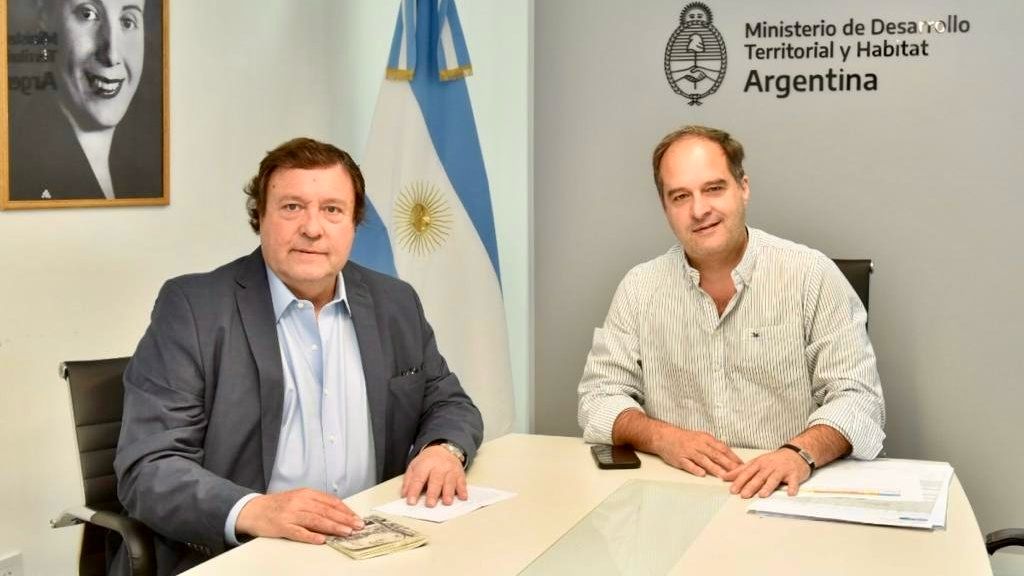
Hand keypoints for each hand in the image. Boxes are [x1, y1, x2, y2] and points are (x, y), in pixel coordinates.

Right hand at [235, 488, 363, 543]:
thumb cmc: (278, 505)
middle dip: (344, 519)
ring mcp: (291, 514)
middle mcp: (300, 502)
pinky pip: (299, 532)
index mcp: (306, 494)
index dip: (345, 510)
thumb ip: (316, 504)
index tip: (356, 518)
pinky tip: (322, 540)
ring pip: (316, 520)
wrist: (253, 509)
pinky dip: (311, 536)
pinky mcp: (282, 526)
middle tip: (357, 526)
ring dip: (333, 527)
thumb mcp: (299, 499)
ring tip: (346, 532)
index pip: (331, 502)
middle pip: (326, 511)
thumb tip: (338, 514)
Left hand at [401, 445, 467, 506]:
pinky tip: (463, 497)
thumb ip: (409, 481)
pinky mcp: (460, 474)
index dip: (414, 490)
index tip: (411, 501)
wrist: (444, 449)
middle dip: (433, 493)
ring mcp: (450, 470)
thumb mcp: (414, 466)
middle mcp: (439, 467)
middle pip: (435, 480)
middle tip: (430, 504)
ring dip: (448, 493)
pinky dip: (463, 490)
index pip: (418, 478)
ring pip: (449, 482)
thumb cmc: (428, 461)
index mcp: (425, 464)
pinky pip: (462, 482)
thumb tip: (404, 495)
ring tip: (447, 502)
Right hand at [653, 427, 742, 477]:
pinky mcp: (680, 459)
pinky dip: (695, 469)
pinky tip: (702, 474)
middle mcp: (698, 444)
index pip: (722, 448)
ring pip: (704, 460)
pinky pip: (688, 464)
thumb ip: (714, 446)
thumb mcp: (701, 437)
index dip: (733, 457)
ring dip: (714, 468)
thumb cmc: (685, 438)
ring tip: (724, 476)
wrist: (665, 436)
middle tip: (738, 472)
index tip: (742, 465)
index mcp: (705, 439)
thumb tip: (729, 455)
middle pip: (715, 455)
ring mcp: (689, 451)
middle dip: (728, 464)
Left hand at [722, 449, 811, 497]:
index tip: (732, 490)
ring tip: (762, 495)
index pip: (747, 472)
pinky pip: (793, 481)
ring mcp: (782, 470)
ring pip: (774, 479)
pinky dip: (792, 487)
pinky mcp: (794, 474)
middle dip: (751, 486)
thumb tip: (725, 477)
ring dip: (768, 487)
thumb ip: (741, 470)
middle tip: (744, 495)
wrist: (796, 453)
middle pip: (759, 477)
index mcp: (759, 463)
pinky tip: (790, 493)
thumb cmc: (773, 460)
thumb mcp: (756, 462)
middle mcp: (769, 466)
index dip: (739, 481)